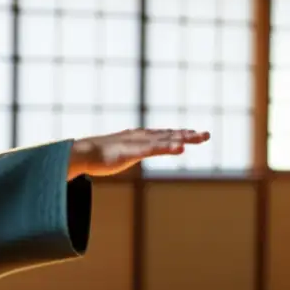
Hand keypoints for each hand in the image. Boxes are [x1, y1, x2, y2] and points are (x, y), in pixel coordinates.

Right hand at [67, 128, 210, 177]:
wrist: (83, 153)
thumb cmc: (99, 155)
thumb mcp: (121, 154)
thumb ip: (130, 152)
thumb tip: (131, 154)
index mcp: (140, 138)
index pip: (164, 134)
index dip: (180, 133)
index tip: (196, 134)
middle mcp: (141, 137)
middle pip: (169, 134)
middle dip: (188, 134)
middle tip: (207, 135)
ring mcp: (137, 143)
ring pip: (164, 140)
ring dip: (181, 138)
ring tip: (198, 138)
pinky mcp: (131, 151)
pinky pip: (153, 149)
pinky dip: (168, 147)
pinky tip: (179, 148)